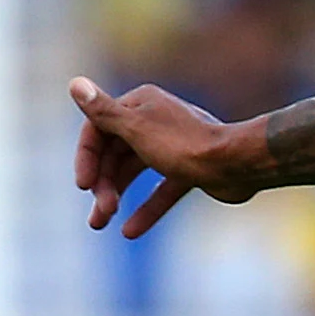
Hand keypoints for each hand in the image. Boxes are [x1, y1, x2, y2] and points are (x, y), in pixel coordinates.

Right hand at [70, 77, 257, 238]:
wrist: (240, 164)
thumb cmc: (185, 145)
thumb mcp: (136, 128)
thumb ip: (104, 112)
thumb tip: (75, 83)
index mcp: (140, 104)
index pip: (99, 129)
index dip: (87, 157)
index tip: (84, 185)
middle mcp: (155, 120)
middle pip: (115, 153)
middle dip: (103, 184)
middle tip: (99, 214)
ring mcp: (173, 146)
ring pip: (135, 172)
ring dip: (116, 197)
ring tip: (100, 223)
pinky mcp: (190, 170)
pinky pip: (162, 190)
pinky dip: (147, 209)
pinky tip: (129, 231)